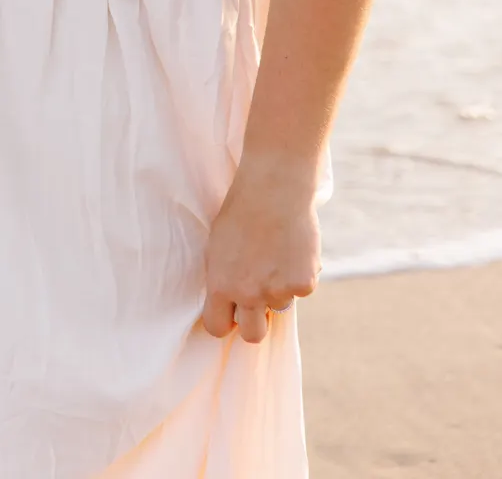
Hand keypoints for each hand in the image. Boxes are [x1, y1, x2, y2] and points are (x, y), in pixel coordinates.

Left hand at [202, 158, 320, 343]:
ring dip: (279, 287)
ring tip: (276, 251)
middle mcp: (249, 294)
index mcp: (221, 285)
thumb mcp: (218, 246)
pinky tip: (293, 247)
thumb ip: (224, 278)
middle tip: (259, 297)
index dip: (224, 322)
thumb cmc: (241, 210)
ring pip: (280, 305)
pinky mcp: (304, 284)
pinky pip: (301, 289)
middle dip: (255, 321)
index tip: (231, 313)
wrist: (274, 187)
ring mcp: (278, 292)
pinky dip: (300, 274)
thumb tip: (228, 302)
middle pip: (253, 334)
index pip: (217, 327)